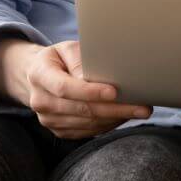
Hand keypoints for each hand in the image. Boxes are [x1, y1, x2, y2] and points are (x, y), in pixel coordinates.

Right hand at [21, 41, 152, 138]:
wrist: (40, 77)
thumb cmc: (60, 59)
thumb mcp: (68, 49)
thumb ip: (81, 60)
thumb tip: (100, 77)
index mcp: (39, 75)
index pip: (64, 88)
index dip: (90, 92)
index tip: (114, 92)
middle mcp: (40, 101)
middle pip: (81, 109)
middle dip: (114, 109)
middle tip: (142, 107)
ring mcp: (48, 120)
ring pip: (87, 123)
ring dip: (116, 118)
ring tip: (140, 110)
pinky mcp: (60, 131)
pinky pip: (88, 131)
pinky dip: (109, 124)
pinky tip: (124, 116)